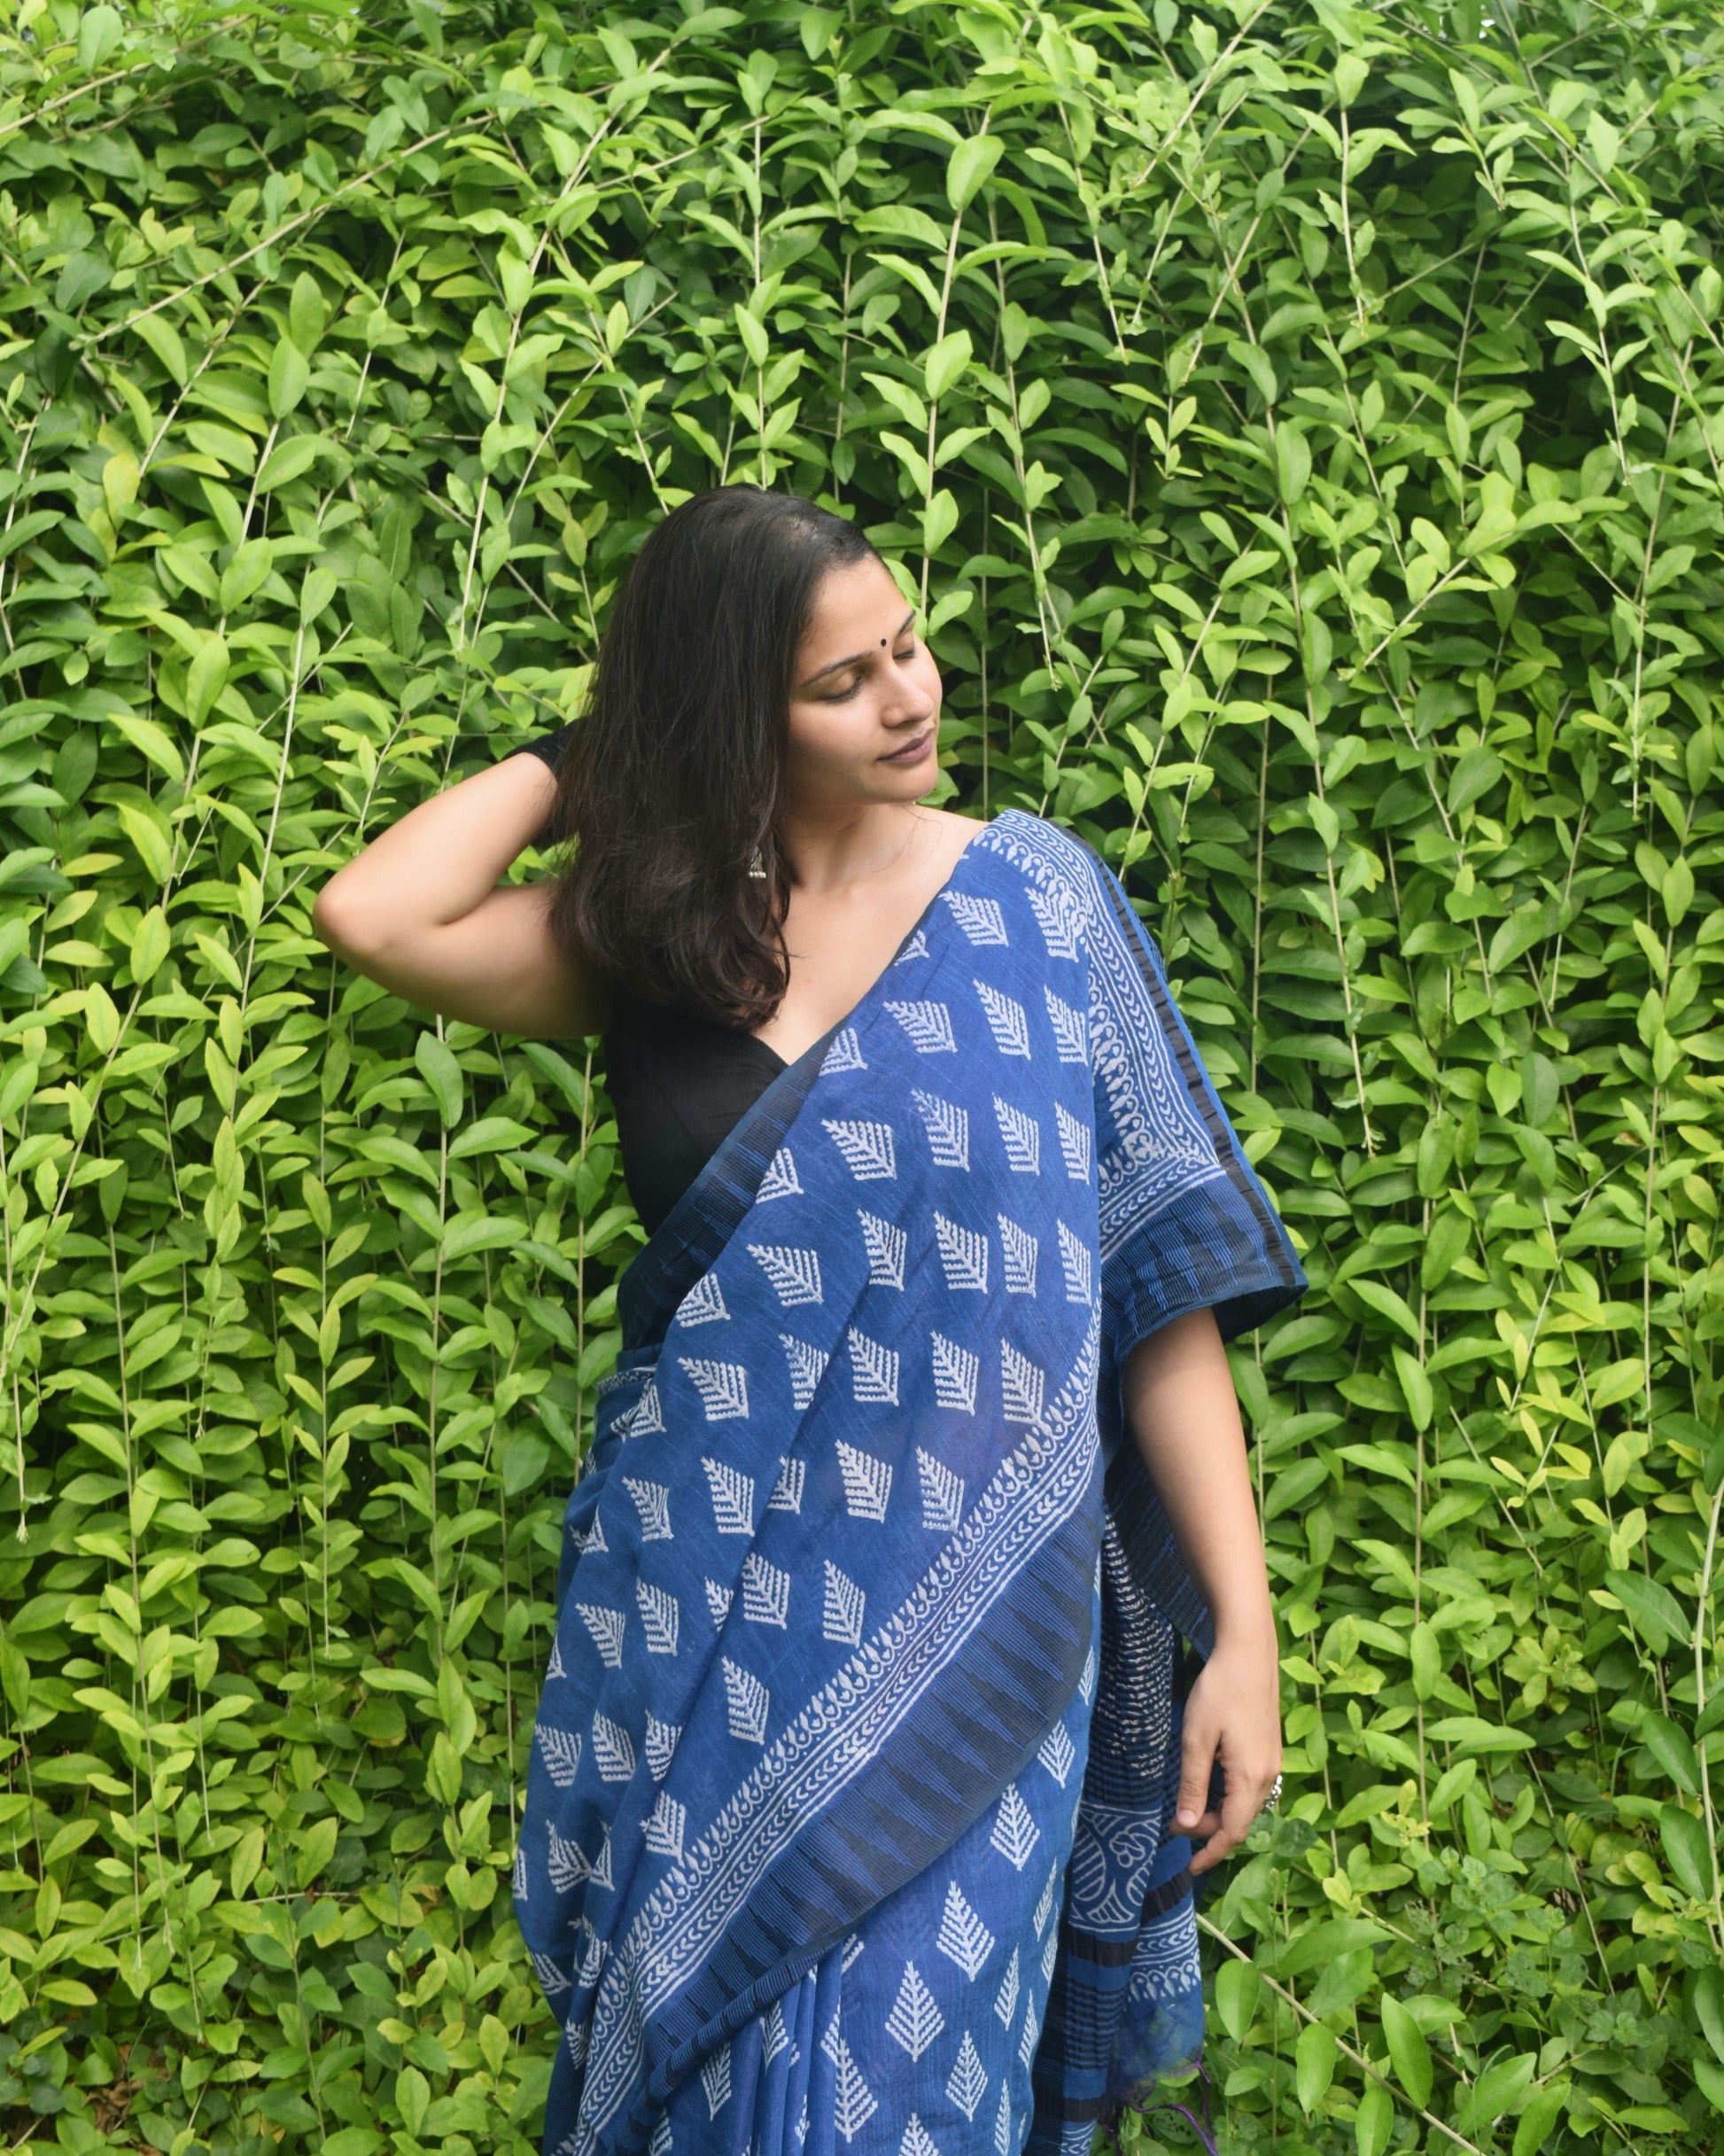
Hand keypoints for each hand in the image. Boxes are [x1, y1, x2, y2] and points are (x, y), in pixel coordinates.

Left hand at [1172, 1626, 1281, 1874]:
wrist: (1249, 1651)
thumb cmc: (1219, 1691)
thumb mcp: (1196, 1738)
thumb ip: (1193, 1784)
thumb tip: (1187, 1825)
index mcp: (1251, 1777)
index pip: (1232, 1832)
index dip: (1211, 1853)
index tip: (1190, 1868)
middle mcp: (1269, 1775)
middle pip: (1241, 1820)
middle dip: (1210, 1831)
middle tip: (1175, 1824)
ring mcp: (1273, 1761)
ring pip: (1247, 1804)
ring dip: (1220, 1813)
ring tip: (1190, 1809)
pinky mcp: (1270, 1748)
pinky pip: (1252, 1787)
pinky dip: (1230, 1796)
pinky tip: (1211, 1785)